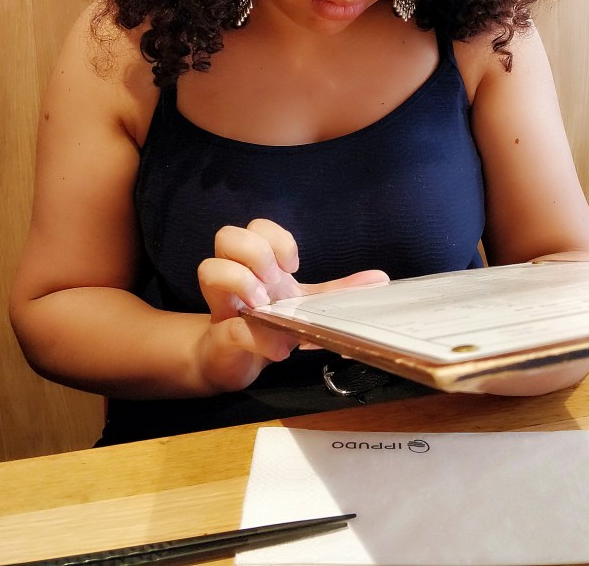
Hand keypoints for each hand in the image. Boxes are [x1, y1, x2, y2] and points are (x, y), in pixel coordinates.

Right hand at [195, 218, 387, 392]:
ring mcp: (222, 304)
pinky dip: (257, 335)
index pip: (257, 226)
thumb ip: (337, 291)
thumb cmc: (266, 326)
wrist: (233, 362)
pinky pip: (230, 327)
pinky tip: (275, 345)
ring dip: (242, 283)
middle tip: (274, 281)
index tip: (294, 266)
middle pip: (227, 235)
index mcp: (256, 264)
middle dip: (256, 254)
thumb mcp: (304, 305)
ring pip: (209, 267)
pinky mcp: (220, 337)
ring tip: (262, 305)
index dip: (276, 239)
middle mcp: (232, 275)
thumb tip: (379, 278)